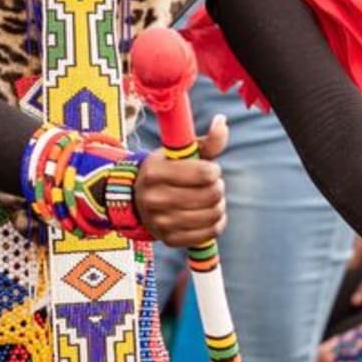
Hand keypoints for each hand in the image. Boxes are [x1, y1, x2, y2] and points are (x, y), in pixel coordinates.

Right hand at [135, 114, 227, 247]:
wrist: (139, 200)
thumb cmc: (167, 171)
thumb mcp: (181, 152)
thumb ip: (206, 140)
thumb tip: (222, 122)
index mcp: (154, 171)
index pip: (203, 173)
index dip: (214, 170)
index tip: (209, 169)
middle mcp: (153, 197)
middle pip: (210, 195)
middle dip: (218, 188)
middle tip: (212, 185)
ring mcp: (160, 221)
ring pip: (211, 215)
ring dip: (219, 205)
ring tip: (211, 199)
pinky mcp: (169, 239)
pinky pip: (208, 234)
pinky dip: (216, 223)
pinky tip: (209, 214)